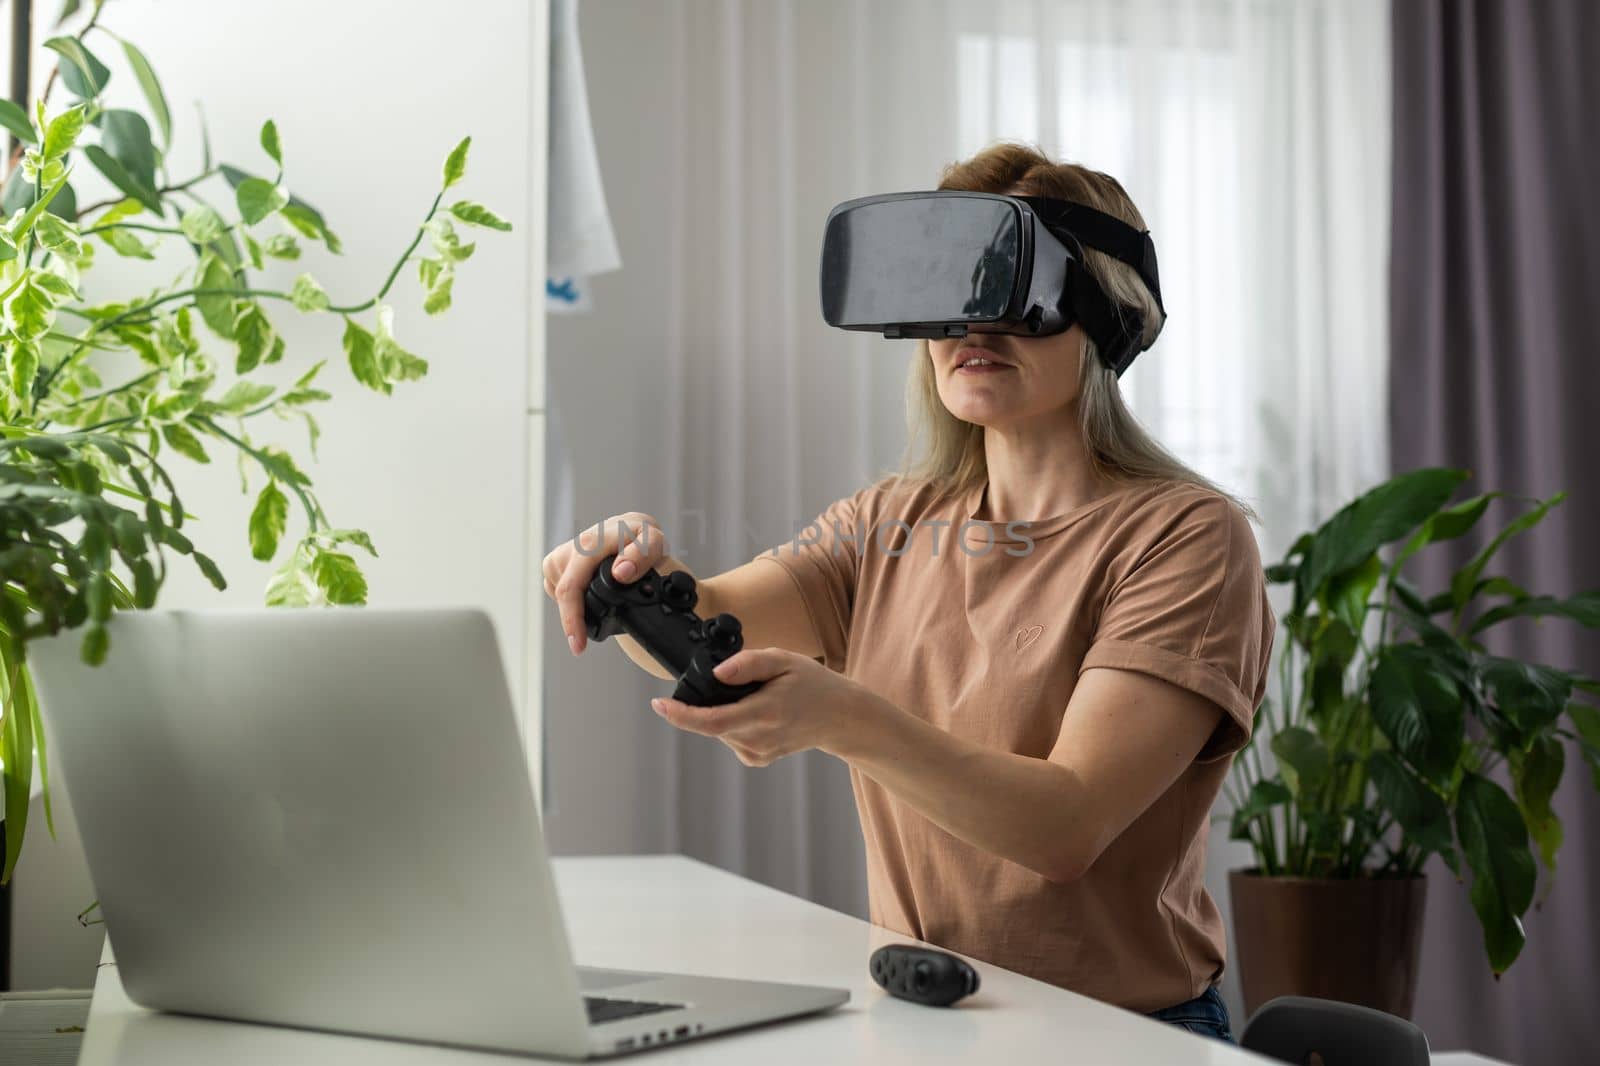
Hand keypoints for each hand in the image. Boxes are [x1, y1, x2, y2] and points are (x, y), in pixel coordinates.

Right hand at [541, 511, 668, 653]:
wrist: (630, 531)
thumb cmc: (640, 538)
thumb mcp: (652, 541)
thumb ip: (641, 555)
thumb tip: (621, 572)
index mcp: (595, 541)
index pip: (573, 583)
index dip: (573, 615)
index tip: (577, 640)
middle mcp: (573, 546)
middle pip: (563, 592)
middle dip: (570, 621)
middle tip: (579, 644)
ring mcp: (563, 553)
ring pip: (557, 591)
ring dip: (572, 607)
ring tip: (595, 608)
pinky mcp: (556, 560)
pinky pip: (556, 587)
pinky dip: (571, 599)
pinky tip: (586, 595)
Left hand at [650, 648, 883, 766]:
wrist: (840, 717)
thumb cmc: (813, 684)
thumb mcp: (784, 660)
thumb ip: (748, 663)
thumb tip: (717, 671)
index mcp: (764, 714)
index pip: (711, 721)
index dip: (680, 715)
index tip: (658, 704)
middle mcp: (758, 739)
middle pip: (710, 723)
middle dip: (704, 702)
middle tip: (731, 682)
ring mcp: (758, 753)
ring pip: (719, 730)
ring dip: (722, 710)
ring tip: (755, 695)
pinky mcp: (757, 759)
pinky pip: (730, 737)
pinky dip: (733, 721)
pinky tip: (757, 711)